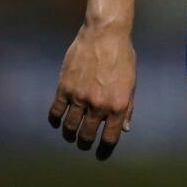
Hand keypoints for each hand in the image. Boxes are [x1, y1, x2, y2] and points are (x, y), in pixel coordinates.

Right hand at [48, 23, 136, 159]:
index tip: (101, 152)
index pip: (109, 138)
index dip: (104, 149)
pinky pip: (56, 112)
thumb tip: (124, 129)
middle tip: (83, 142)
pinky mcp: (64, 88)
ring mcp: (79, 97)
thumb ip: (127, 107)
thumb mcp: (131, 82)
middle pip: (86, 135)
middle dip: (84, 142)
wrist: (105, 34)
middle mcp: (98, 105)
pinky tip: (57, 121)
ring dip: (70, 134)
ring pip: (70, 127)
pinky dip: (55, 120)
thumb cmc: (122, 56)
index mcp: (117, 105)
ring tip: (71, 133)